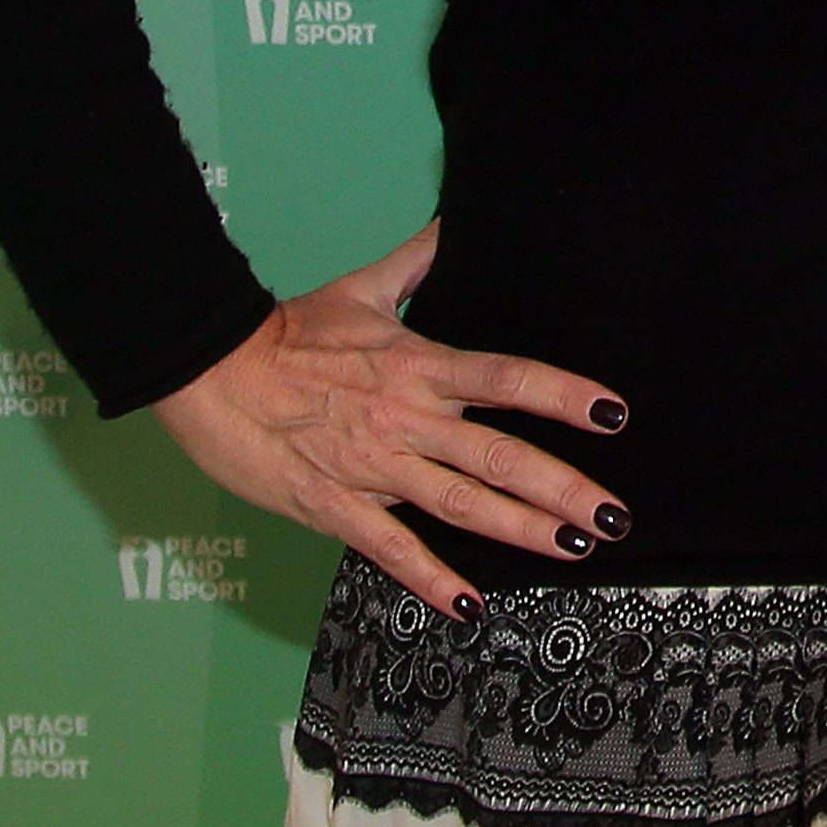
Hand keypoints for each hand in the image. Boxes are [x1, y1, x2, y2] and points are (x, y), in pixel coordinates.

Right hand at [151, 222, 627, 614]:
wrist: (210, 370)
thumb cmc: (287, 331)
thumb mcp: (362, 288)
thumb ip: (416, 260)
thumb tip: (453, 221)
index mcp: (419, 365)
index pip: (508, 379)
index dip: (564, 395)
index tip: (613, 414)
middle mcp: (408, 419)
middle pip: (501, 455)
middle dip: (565, 488)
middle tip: (616, 515)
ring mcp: (374, 467)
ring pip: (462, 505)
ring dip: (522, 529)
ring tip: (575, 547)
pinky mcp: (335, 507)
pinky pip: (392, 549)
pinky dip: (432, 580)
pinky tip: (470, 605)